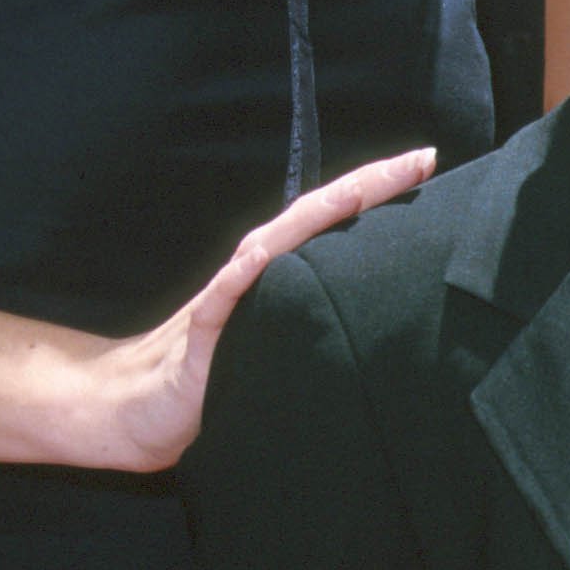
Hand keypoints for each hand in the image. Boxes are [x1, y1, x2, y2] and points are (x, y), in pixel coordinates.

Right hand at [106, 149, 434, 472]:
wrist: (140, 411)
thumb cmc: (218, 378)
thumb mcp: (283, 345)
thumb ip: (322, 322)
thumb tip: (387, 317)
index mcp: (282, 276)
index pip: (337, 223)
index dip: (381, 193)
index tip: (429, 164)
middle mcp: (257, 274)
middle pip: (316, 218)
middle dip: (367, 187)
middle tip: (422, 158)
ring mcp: (227, 298)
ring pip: (274, 245)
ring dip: (314, 215)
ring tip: (358, 190)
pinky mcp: (200, 334)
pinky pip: (219, 301)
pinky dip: (238, 277)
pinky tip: (259, 257)